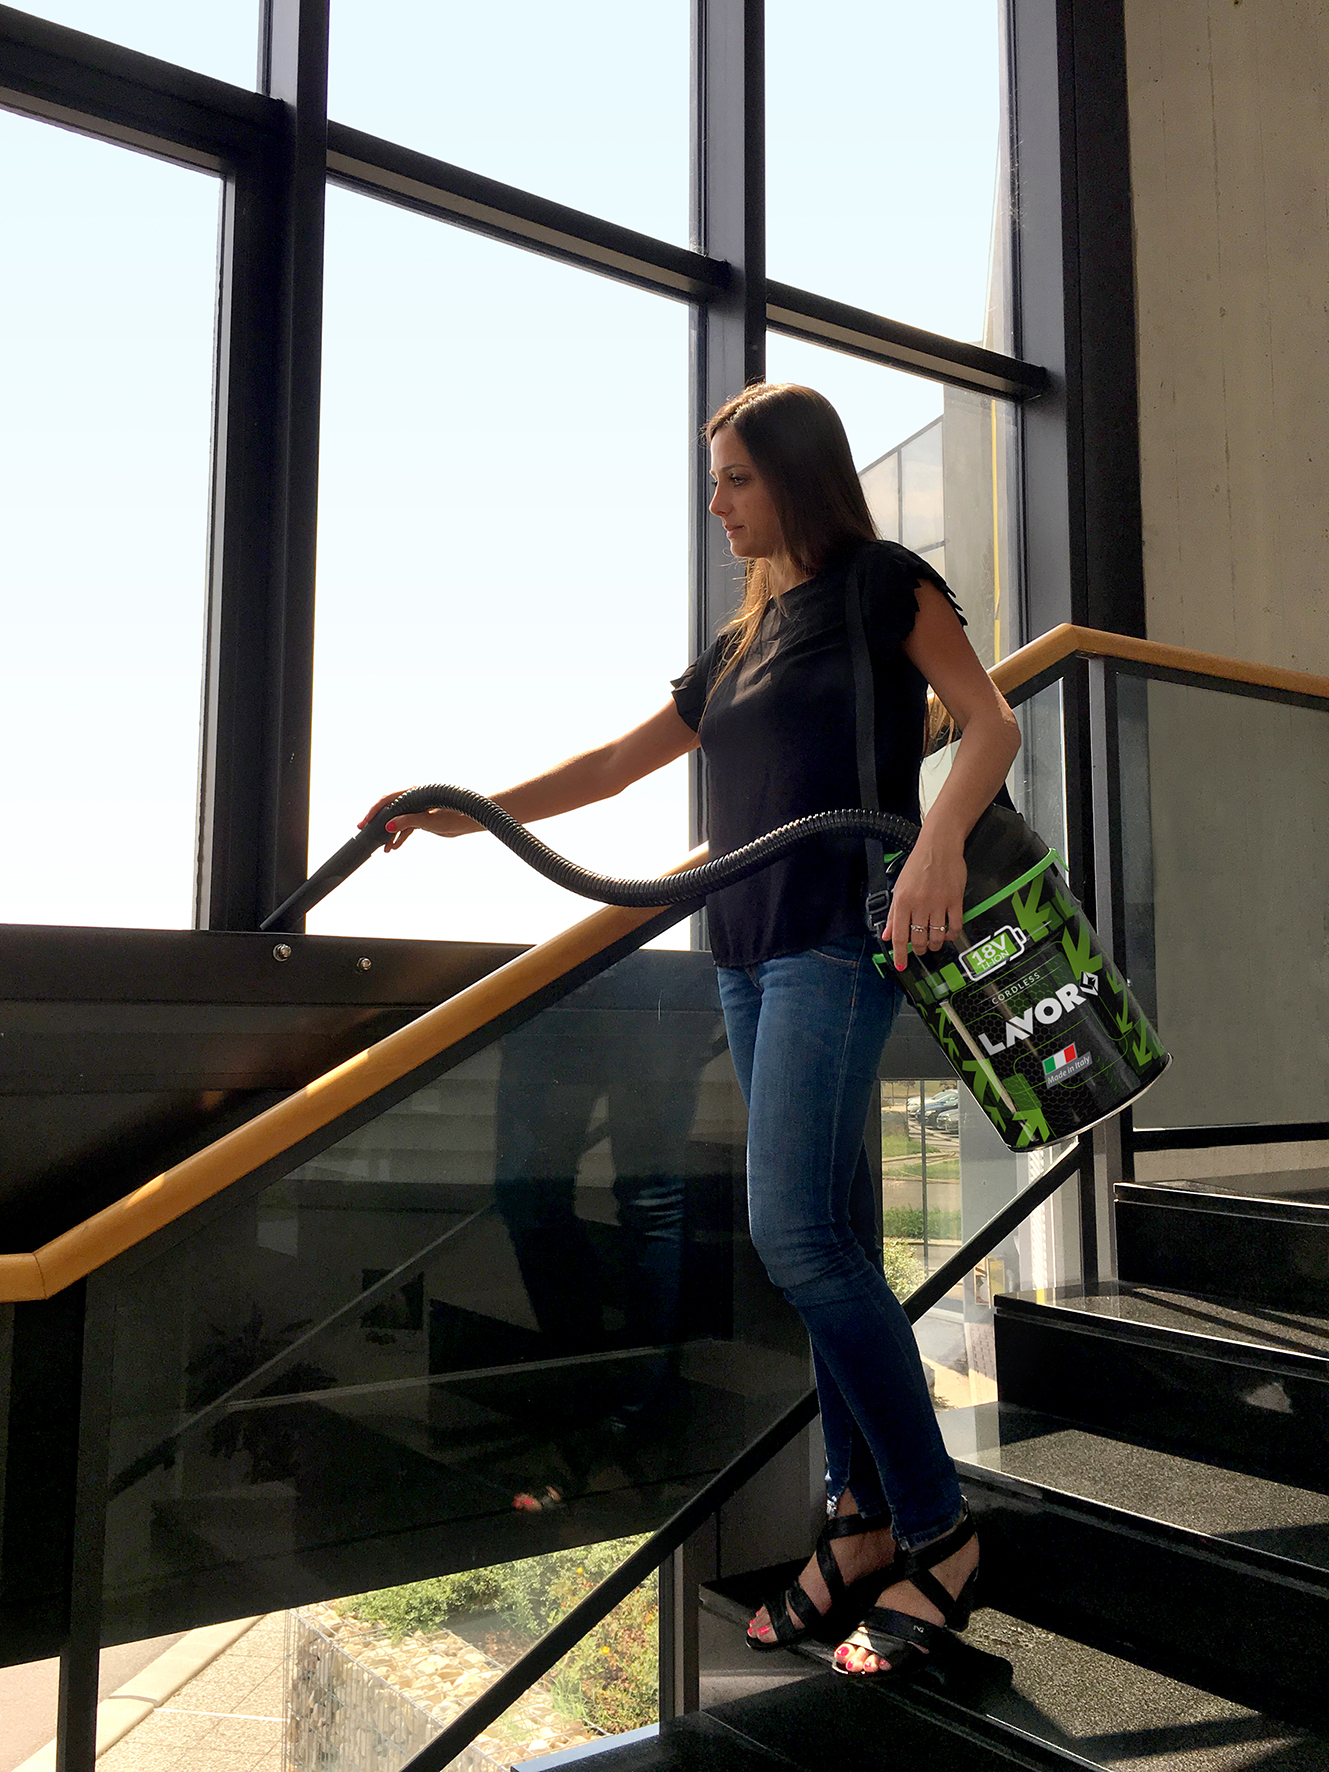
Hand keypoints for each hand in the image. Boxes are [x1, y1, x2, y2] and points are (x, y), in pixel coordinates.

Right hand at [357, 790, 477, 851]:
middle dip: (378, 822)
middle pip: (390, 810)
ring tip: (383, 848)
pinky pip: (406, 827)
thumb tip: (388, 827)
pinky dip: (400, 837)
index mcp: (413, 794)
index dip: (374, 811)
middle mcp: (413, 799)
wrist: (469, 821)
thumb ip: (407, 822)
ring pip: (397, 821)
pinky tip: (394, 847)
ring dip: (390, 834)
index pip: (387, 800)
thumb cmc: (453, 816)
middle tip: (365, 832)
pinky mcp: (422, 819)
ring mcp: (417, 809)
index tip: (364, 822)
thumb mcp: (428, 821)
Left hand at [883, 834, 966, 971]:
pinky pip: (955, 926)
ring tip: (934, 942)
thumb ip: (894, 914)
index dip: (900, 954)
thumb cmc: (918, 865)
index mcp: (903, 901)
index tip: (901, 966)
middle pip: (919, 939)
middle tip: (921, 948)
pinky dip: (952, 935)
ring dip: (936, 944)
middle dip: (920, 949)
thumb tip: (887, 934)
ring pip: (937, 936)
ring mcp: (938, 903)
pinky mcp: (955, 900)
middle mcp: (919, 904)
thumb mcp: (899, 888)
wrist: (939, 846)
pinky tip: (948, 933)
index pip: (899, 936)